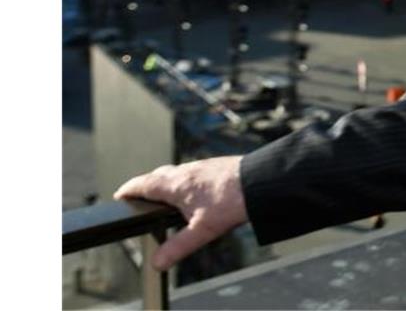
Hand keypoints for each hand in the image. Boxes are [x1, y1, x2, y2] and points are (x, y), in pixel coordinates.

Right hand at [114, 155, 247, 270]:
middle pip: (159, 176)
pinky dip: (185, 180)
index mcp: (176, 184)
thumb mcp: (202, 230)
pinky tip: (195, 191)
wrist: (261, 180)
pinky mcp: (217, 166)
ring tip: (164, 194)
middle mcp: (187, 171)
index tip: (120, 195)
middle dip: (146, 185)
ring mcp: (203, 167)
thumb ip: (178, 246)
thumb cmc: (232, 201)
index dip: (130, 189)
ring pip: (178, 172)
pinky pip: (194, 172)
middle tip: (138, 194)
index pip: (144, 184)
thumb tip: (157, 262)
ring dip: (167, 181)